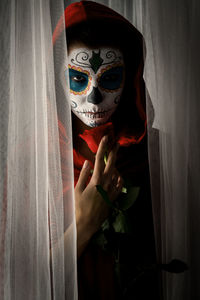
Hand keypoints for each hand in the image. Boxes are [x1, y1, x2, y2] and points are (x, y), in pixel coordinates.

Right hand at [75, 135, 122, 255]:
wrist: (87, 223)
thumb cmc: (79, 207)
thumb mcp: (77, 190)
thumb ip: (83, 175)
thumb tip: (88, 162)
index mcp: (96, 181)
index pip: (99, 160)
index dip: (103, 148)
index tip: (106, 138)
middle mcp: (106, 184)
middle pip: (112, 164)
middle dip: (114, 152)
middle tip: (116, 143)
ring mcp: (111, 191)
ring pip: (117, 173)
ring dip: (115, 164)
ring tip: (112, 159)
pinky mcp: (114, 198)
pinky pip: (120, 185)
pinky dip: (119, 177)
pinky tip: (117, 175)